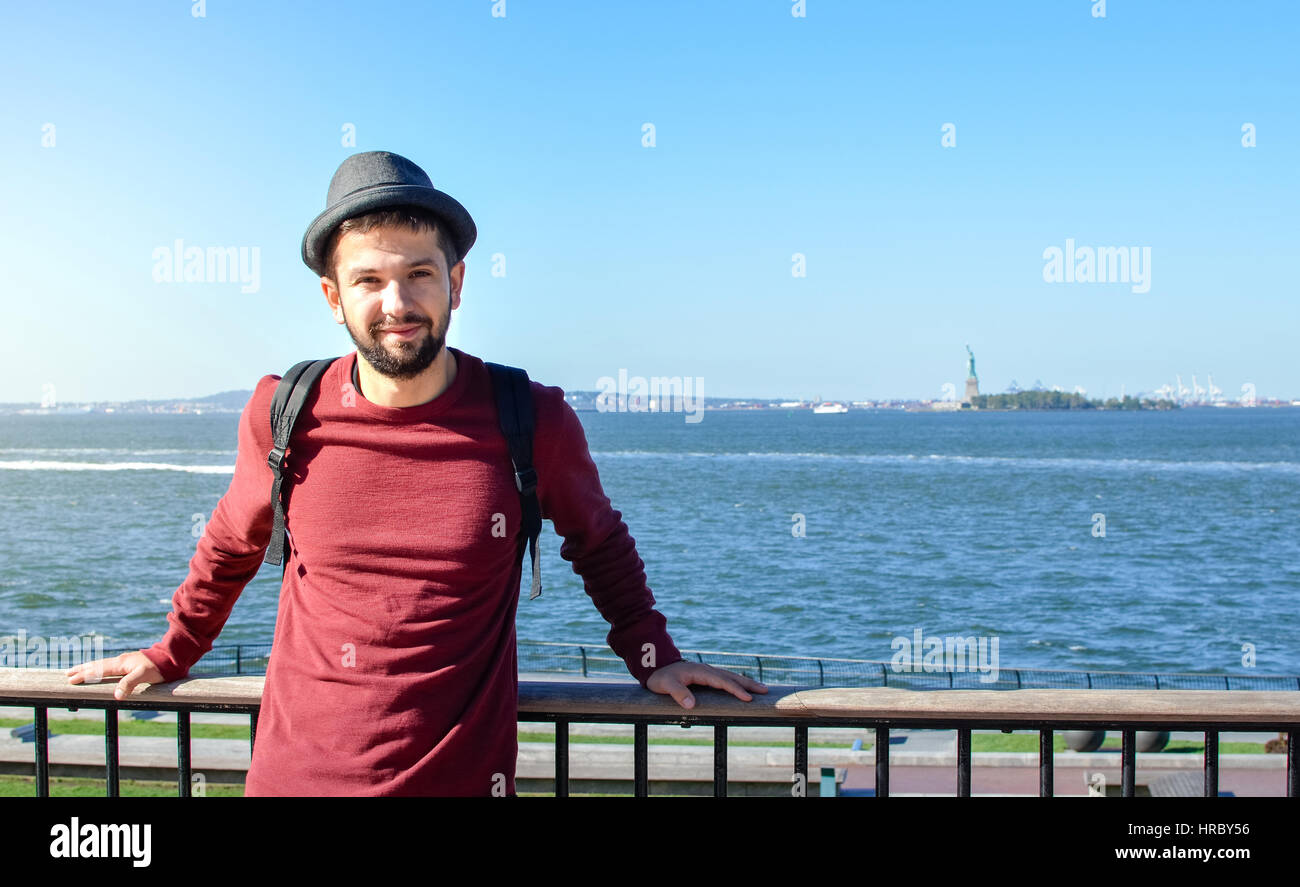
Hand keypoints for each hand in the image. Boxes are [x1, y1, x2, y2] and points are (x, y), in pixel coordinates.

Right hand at [65, 652, 164, 700]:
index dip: (84, 675)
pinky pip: (110, 665)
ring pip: (103, 664)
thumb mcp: (144, 675)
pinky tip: (102, 670)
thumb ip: (129, 684)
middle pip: (97, 665)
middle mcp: (120, 661)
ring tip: (79, 670)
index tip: (70, 680)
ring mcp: (125, 661)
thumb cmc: (159, 667)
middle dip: (82, 669)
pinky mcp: (131, 663)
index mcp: (121, 664)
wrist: (172, 657)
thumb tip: (116, 696)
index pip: (98, 670)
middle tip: (67, 674)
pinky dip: (101, 667)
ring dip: (90, 667)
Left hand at [646, 660, 767, 708]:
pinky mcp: (708, 676)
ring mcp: (709, 672)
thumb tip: (691, 705)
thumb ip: (678, 693)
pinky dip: (738, 682)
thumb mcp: (666, 685)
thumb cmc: (662, 677)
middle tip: (765, 691)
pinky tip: (745, 688)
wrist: (657, 667)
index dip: (735, 690)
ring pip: (731, 677)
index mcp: (701, 672)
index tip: (748, 698)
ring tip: (762, 689)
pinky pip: (727, 679)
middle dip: (748, 684)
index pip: (722, 682)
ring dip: (746, 682)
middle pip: (732, 677)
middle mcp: (708, 670)